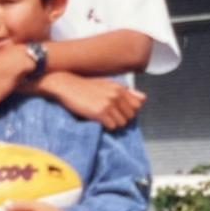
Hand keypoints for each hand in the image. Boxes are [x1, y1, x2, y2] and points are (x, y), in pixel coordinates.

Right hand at [30, 72, 145, 129]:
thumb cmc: (85, 86)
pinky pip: (112, 126)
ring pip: (122, 123)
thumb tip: (143, 98)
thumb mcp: (108, 84)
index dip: (128, 110)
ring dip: (113, 123)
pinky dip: (106, 126)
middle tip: (107, 115)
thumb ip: (127, 92)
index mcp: (120, 88)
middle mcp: (117, 95)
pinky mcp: (100, 112)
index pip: (138, 105)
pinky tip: (97, 119)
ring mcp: (109, 104)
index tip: (118, 110)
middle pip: (130, 116)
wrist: (66, 85)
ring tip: (102, 117)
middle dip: (121, 117)